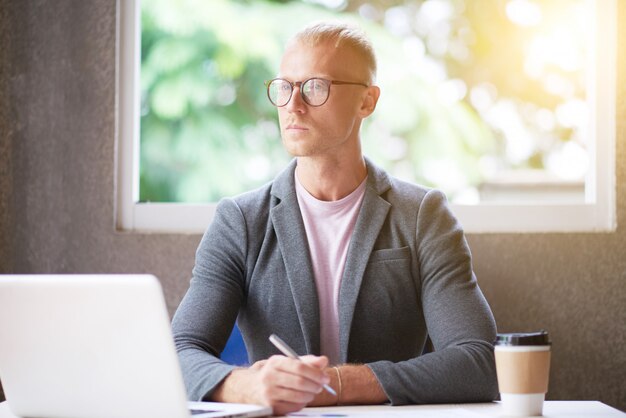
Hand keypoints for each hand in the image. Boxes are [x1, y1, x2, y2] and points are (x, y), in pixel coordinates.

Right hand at [212, 354, 329, 415]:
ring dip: (311, 395)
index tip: (325, 377)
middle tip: (322, 386)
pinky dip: (302, 403)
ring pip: (298, 396)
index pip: (299, 367)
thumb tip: (324, 360)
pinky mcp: (271, 406)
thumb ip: (307, 361)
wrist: (251, 387)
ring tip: (313, 392)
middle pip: (299, 382)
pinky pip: (294, 406)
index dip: (315, 373)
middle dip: (315, 385)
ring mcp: (269, 393)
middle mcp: (269, 377)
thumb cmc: (275, 373)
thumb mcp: (288, 362)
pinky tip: (302, 398)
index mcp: (275, 363)